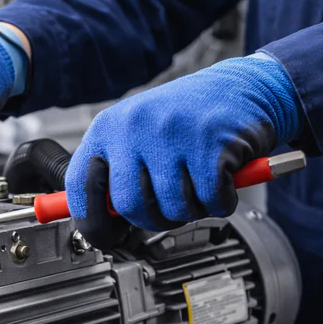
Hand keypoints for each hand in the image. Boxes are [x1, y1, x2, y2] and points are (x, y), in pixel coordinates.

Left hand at [65, 56, 301, 248]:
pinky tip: (222, 181)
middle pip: (129, 206)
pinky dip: (220, 202)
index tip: (103, 236)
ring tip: (197, 186)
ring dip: (190, 210)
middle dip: (152, 219)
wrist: (242, 87)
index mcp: (108, 127)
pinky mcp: (211, 145)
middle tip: (167, 209)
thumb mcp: (136, 135)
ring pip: (172, 208)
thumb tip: (99, 221)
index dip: (90, 221)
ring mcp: (172, 134)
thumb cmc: (186, 118)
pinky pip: (210, 201)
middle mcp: (135, 126)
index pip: (80, 185)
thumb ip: (115, 173)